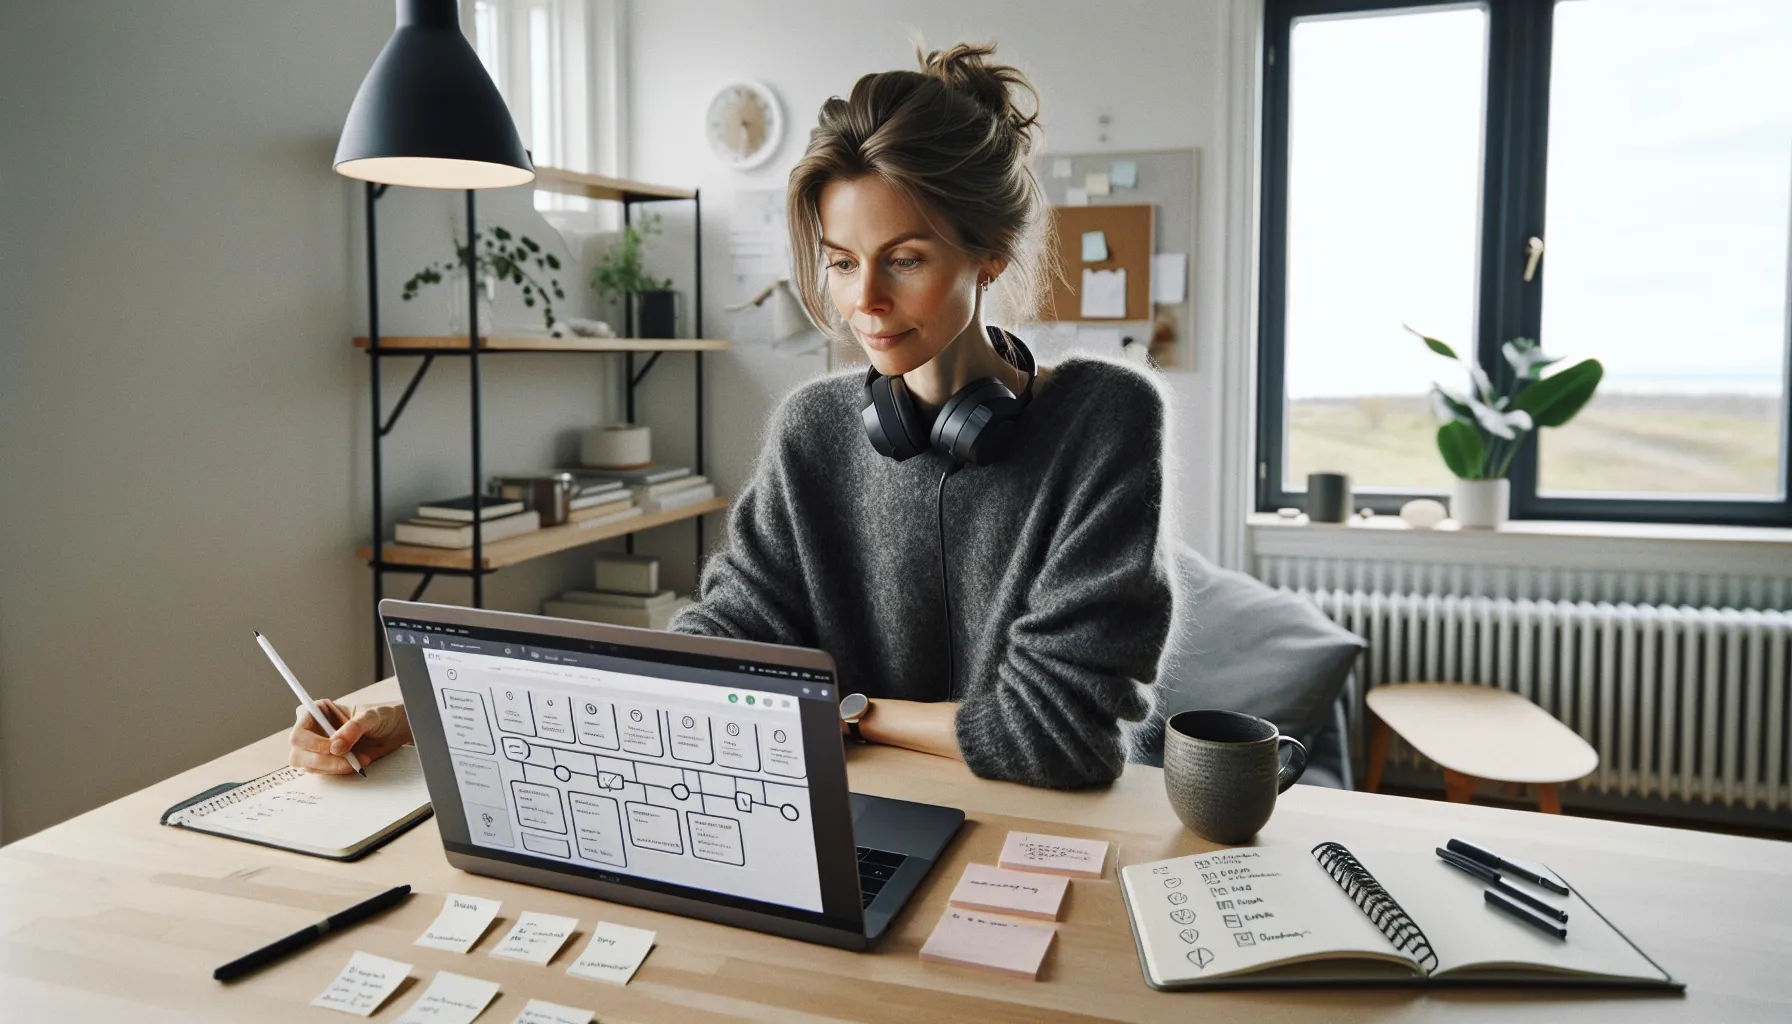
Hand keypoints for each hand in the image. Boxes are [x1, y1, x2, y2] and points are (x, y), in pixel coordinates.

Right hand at [288, 699, 410, 773]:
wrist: (396, 730)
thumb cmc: (382, 716)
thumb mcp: (372, 716)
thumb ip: (354, 728)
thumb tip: (335, 747)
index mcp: (317, 712)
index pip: (299, 730)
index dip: (311, 743)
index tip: (332, 748)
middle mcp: (313, 730)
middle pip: (298, 752)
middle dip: (322, 760)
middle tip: (348, 761)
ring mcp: (317, 748)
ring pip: (307, 766)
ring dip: (332, 768)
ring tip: (358, 761)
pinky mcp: (326, 761)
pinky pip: (321, 773)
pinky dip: (337, 772)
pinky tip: (356, 765)